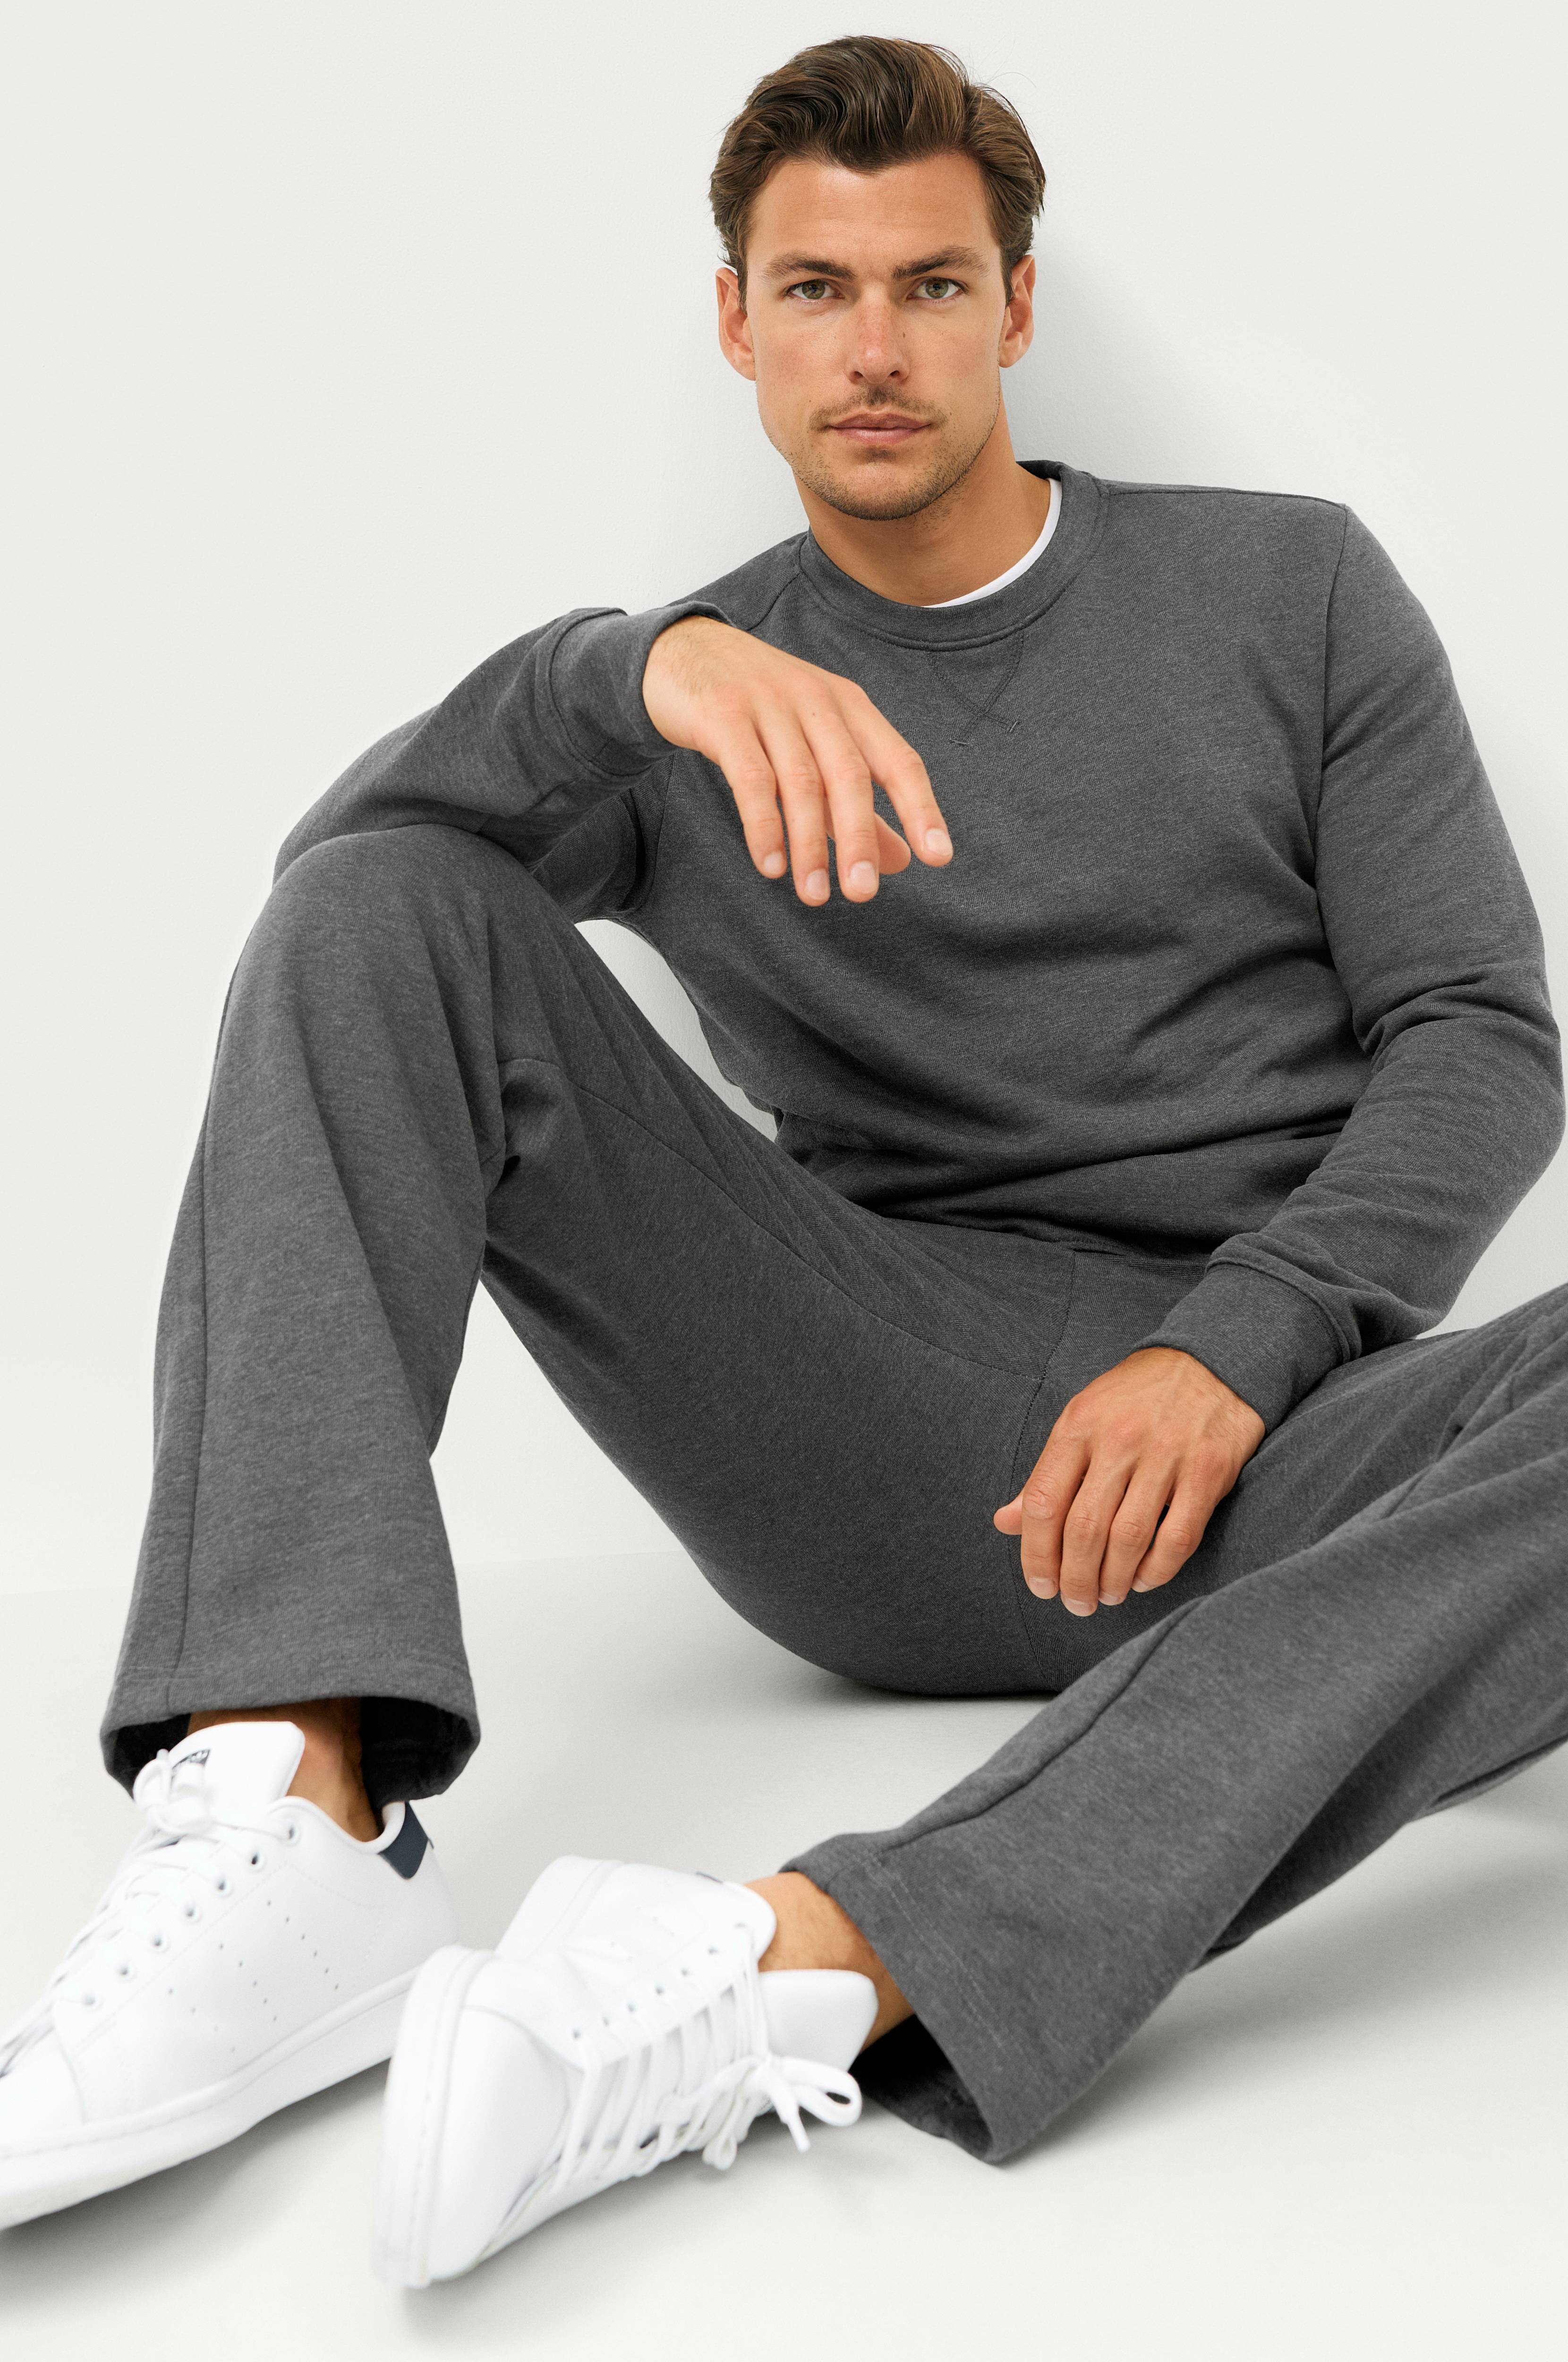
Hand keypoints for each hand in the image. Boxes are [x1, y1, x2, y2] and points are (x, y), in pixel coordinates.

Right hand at [642, 615, 952, 904]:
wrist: (685, 652)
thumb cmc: (762, 709)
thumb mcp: (817, 748)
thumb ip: (857, 805)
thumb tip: (903, 860)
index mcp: (850, 707)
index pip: (898, 760)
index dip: (920, 808)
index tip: (939, 857)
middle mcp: (816, 701)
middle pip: (850, 775)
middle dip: (859, 838)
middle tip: (862, 893)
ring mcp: (769, 705)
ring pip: (800, 781)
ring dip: (808, 844)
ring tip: (814, 895)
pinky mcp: (723, 715)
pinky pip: (750, 776)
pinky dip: (762, 823)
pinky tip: (770, 864)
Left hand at [993, 1348, 1263, 1616]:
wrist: (1210, 1361)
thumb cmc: (1135, 1399)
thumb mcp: (1081, 1420)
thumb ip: (1046, 1475)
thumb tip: (1004, 1523)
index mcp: (1078, 1425)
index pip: (1043, 1502)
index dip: (1035, 1554)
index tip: (1041, 1585)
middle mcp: (1119, 1439)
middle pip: (1084, 1529)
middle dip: (1075, 1579)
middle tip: (1076, 1603)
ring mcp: (1166, 1454)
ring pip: (1128, 1538)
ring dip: (1113, 1581)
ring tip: (1107, 1595)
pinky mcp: (1208, 1470)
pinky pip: (1177, 1537)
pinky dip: (1157, 1570)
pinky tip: (1143, 1579)